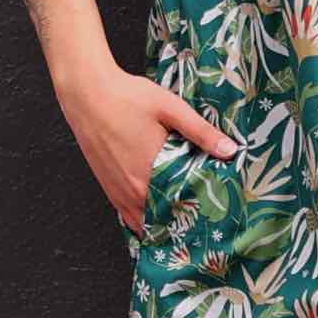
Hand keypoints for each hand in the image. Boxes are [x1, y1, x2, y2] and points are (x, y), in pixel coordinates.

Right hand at [55, 61, 240, 237]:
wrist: (87, 94)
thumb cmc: (128, 98)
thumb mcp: (171, 109)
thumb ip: (201, 132)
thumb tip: (231, 151)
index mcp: (152, 172)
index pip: (184, 205)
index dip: (203, 212)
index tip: (219, 214)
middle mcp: (133, 190)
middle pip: (165, 218)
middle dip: (185, 220)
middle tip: (207, 221)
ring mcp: (118, 192)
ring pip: (145, 222)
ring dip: (164, 223)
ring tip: (185, 221)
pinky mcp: (108, 188)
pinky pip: (128, 216)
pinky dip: (144, 220)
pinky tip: (157, 216)